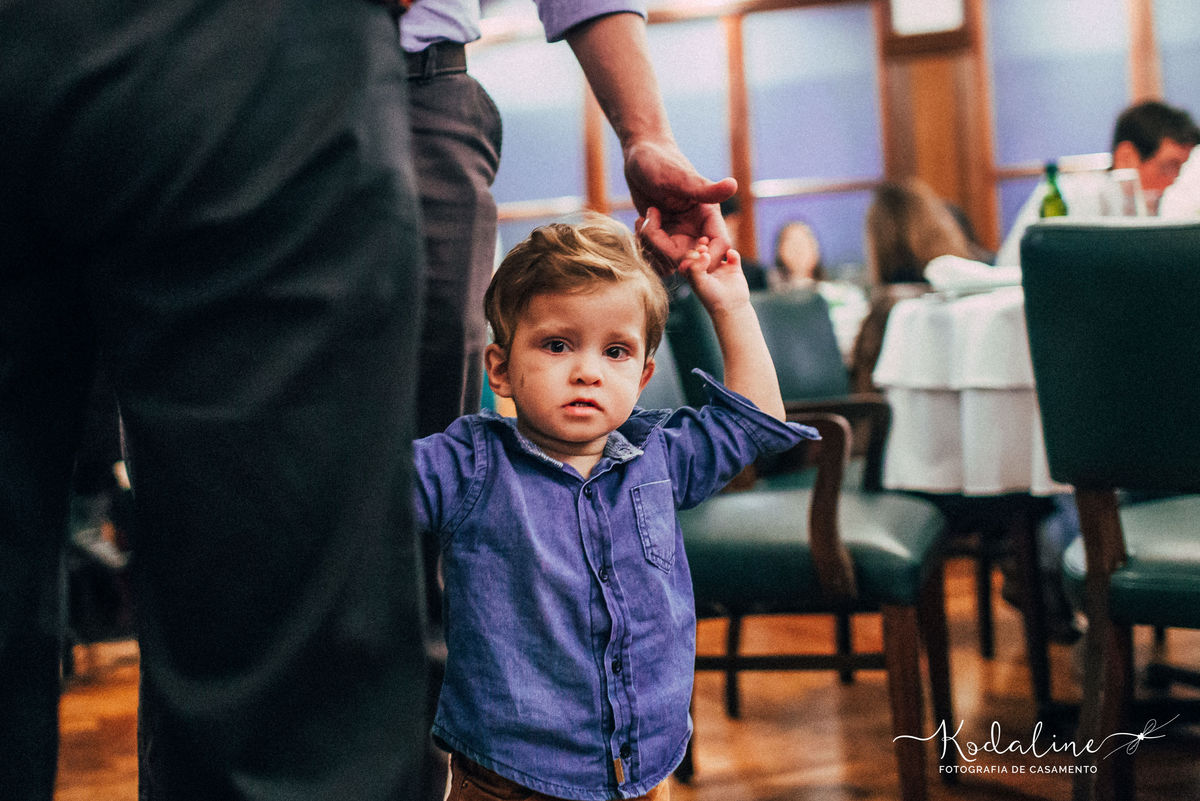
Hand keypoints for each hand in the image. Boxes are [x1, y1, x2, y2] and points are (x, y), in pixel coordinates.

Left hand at [625, 139, 735, 268]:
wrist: (640, 158)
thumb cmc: (661, 161)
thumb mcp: (681, 177)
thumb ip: (706, 189)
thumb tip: (733, 185)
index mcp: (709, 216)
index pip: (719, 248)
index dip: (705, 259)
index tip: (682, 257)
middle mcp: (696, 229)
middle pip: (690, 260)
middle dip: (665, 250)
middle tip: (647, 225)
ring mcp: (678, 236)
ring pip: (670, 263)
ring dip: (651, 247)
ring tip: (642, 220)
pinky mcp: (661, 238)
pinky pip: (656, 258)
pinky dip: (644, 247)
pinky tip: (639, 224)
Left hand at [679, 240, 749, 315]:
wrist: (730, 306)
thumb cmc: (711, 297)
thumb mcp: (698, 283)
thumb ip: (696, 267)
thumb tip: (705, 253)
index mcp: (696, 273)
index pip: (691, 258)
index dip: (691, 252)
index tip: (694, 251)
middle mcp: (708, 269)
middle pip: (704, 252)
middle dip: (702, 246)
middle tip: (702, 245)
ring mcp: (721, 267)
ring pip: (718, 251)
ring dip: (716, 246)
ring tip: (713, 245)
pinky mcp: (734, 268)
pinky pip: (733, 255)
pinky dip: (732, 253)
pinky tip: (729, 254)